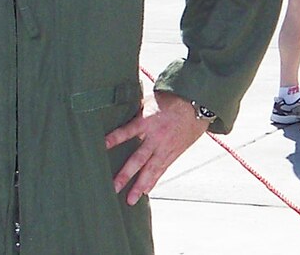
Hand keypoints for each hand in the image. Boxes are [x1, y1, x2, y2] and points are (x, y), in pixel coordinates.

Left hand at [105, 90, 209, 204]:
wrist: (196, 104)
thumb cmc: (171, 99)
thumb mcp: (149, 101)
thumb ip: (134, 112)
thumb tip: (115, 114)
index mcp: (148, 121)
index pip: (127, 131)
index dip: (115, 138)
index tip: (102, 145)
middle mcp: (156, 137)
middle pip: (139, 159)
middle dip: (126, 174)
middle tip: (114, 187)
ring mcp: (166, 147)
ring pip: (151, 170)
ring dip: (140, 186)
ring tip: (130, 200)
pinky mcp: (174, 153)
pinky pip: (162, 170)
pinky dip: (153, 181)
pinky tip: (145, 192)